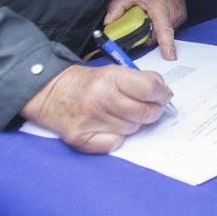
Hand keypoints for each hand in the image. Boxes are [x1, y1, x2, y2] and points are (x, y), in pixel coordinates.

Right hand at [20, 64, 172, 152]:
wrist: (51, 93)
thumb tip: (165, 94)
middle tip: (148, 108)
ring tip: (121, 115)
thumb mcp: (115, 72)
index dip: (161, 94)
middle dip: (152, 111)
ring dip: (133, 124)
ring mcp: (90, 120)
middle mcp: (100, 98)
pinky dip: (117, 138)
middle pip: (145, 113)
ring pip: (132, 129)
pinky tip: (109, 127)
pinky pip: (115, 144)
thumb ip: (142, 80)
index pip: (150, 88)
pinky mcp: (80, 139)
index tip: (162, 96)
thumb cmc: (90, 84)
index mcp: (111, 78)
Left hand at [104, 0, 185, 60]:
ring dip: (154, 30)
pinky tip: (156, 17)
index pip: (164, 31)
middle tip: (140, 24)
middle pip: (158, 36)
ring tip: (149, 17)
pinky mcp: (182, 18)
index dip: (167, 45)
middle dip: (147, 35)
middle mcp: (173, 14)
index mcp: (160, 9)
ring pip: (163, 34)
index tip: (170, 57)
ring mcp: (179, 17)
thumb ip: (117, 7)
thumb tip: (108, 22)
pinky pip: (169, 29)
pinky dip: (160, 26)